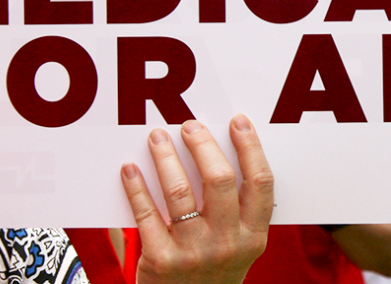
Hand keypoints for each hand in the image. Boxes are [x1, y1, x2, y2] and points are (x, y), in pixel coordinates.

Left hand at [120, 115, 273, 283]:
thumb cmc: (215, 270)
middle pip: (219, 179)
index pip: (260, 181)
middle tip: (190, 127)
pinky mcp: (160, 260)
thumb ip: (239, 209)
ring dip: (166, 157)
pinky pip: (146, 214)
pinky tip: (130, 169)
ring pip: (179, 191)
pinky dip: (136, 187)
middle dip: (203, 145)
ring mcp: (192, 252)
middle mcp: (227, 243)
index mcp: (254, 236)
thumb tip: (222, 152)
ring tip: (158, 138)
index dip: (250, 147)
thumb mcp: (241, 245)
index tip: (237, 122)